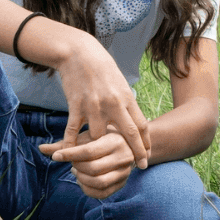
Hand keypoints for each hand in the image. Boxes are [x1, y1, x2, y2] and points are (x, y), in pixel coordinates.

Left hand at [41, 128, 135, 198]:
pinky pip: (101, 193)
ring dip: (81, 178)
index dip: (70, 155)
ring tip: (77, 170)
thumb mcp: (87, 136)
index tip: (55, 156)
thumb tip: (40, 148)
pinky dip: (87, 189)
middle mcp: (124, 157)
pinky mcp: (122, 184)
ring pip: (98, 182)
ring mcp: (125, 172)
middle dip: (76, 166)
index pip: (89, 151)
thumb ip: (64, 143)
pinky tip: (82, 180)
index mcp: (116, 141)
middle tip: (72, 162)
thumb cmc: (102, 138)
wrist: (127, 144)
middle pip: (93, 168)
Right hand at [54, 33, 150, 169]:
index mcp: (126, 97)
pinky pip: (73, 132)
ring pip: (98, 137)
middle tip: (141, 166)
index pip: (141, 125)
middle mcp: (113, 103)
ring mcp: (94, 106)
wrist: (79, 53)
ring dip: (98, 150)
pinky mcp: (75, 106)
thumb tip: (135, 121)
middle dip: (136, 152)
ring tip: (99, 162)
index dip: (146, 142)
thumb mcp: (120, 84)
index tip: (149, 155)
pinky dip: (71, 145)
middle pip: (128, 134)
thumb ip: (126, 103)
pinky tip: (70, 155)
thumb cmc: (102, 68)